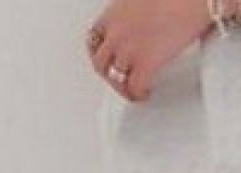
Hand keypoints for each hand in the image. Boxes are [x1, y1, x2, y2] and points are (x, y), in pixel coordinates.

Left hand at [85, 0, 211, 102]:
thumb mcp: (142, 0)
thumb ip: (134, 13)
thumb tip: (141, 24)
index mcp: (114, 13)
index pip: (94, 38)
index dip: (99, 52)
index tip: (107, 58)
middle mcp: (116, 31)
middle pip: (100, 62)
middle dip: (109, 74)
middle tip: (119, 79)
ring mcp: (128, 48)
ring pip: (115, 79)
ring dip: (123, 88)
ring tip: (133, 90)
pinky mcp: (145, 63)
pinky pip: (134, 88)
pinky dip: (138, 94)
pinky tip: (145, 93)